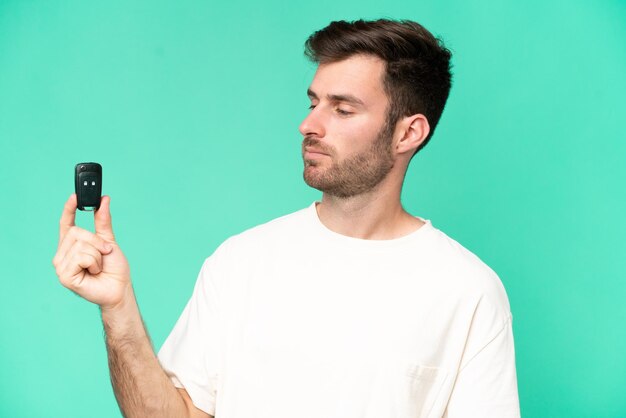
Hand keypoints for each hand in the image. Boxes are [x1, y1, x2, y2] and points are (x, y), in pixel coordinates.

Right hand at [52, 194, 131, 309]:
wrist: (119, 288)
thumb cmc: (114, 268)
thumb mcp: (109, 240)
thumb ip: (103, 221)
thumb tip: (104, 199)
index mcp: (72, 245)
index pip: (66, 224)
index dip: (69, 209)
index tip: (75, 196)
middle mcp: (63, 254)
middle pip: (76, 232)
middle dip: (96, 242)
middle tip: (104, 253)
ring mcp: (61, 265)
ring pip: (80, 245)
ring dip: (97, 254)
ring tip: (98, 266)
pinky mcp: (64, 276)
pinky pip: (80, 257)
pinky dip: (93, 263)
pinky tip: (94, 272)